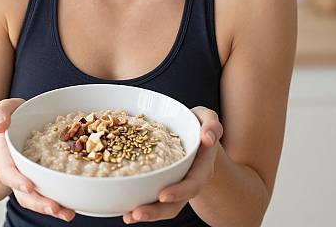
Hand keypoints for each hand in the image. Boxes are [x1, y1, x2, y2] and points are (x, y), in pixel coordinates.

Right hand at [0, 98, 75, 222]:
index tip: (29, 186)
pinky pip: (48, 194)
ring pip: (36, 200)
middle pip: (24, 193)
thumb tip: (0, 126)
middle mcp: (16, 173)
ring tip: (68, 213)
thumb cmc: (13, 118)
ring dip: (51, 208)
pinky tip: (73, 206)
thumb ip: (1, 113)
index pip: (9, 171)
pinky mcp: (42, 181)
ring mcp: (29, 179)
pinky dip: (59, 202)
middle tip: (55, 207)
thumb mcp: (6, 109)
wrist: (17, 129)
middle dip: (39, 202)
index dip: (17, 180)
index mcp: (5, 156)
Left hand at [123, 106, 222, 223]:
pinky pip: (152, 198)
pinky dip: (139, 205)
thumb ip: (211, 124)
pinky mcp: (161, 183)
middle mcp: (188, 181)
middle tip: (136, 213)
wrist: (195, 135)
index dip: (179, 191)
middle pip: (175, 203)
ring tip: (128, 216)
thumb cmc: (199, 124)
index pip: (192, 183)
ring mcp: (174, 185)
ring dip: (146, 213)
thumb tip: (207, 138)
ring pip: (163, 206)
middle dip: (156, 211)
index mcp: (201, 167)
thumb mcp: (207, 119)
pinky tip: (124, 211)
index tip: (163, 195)